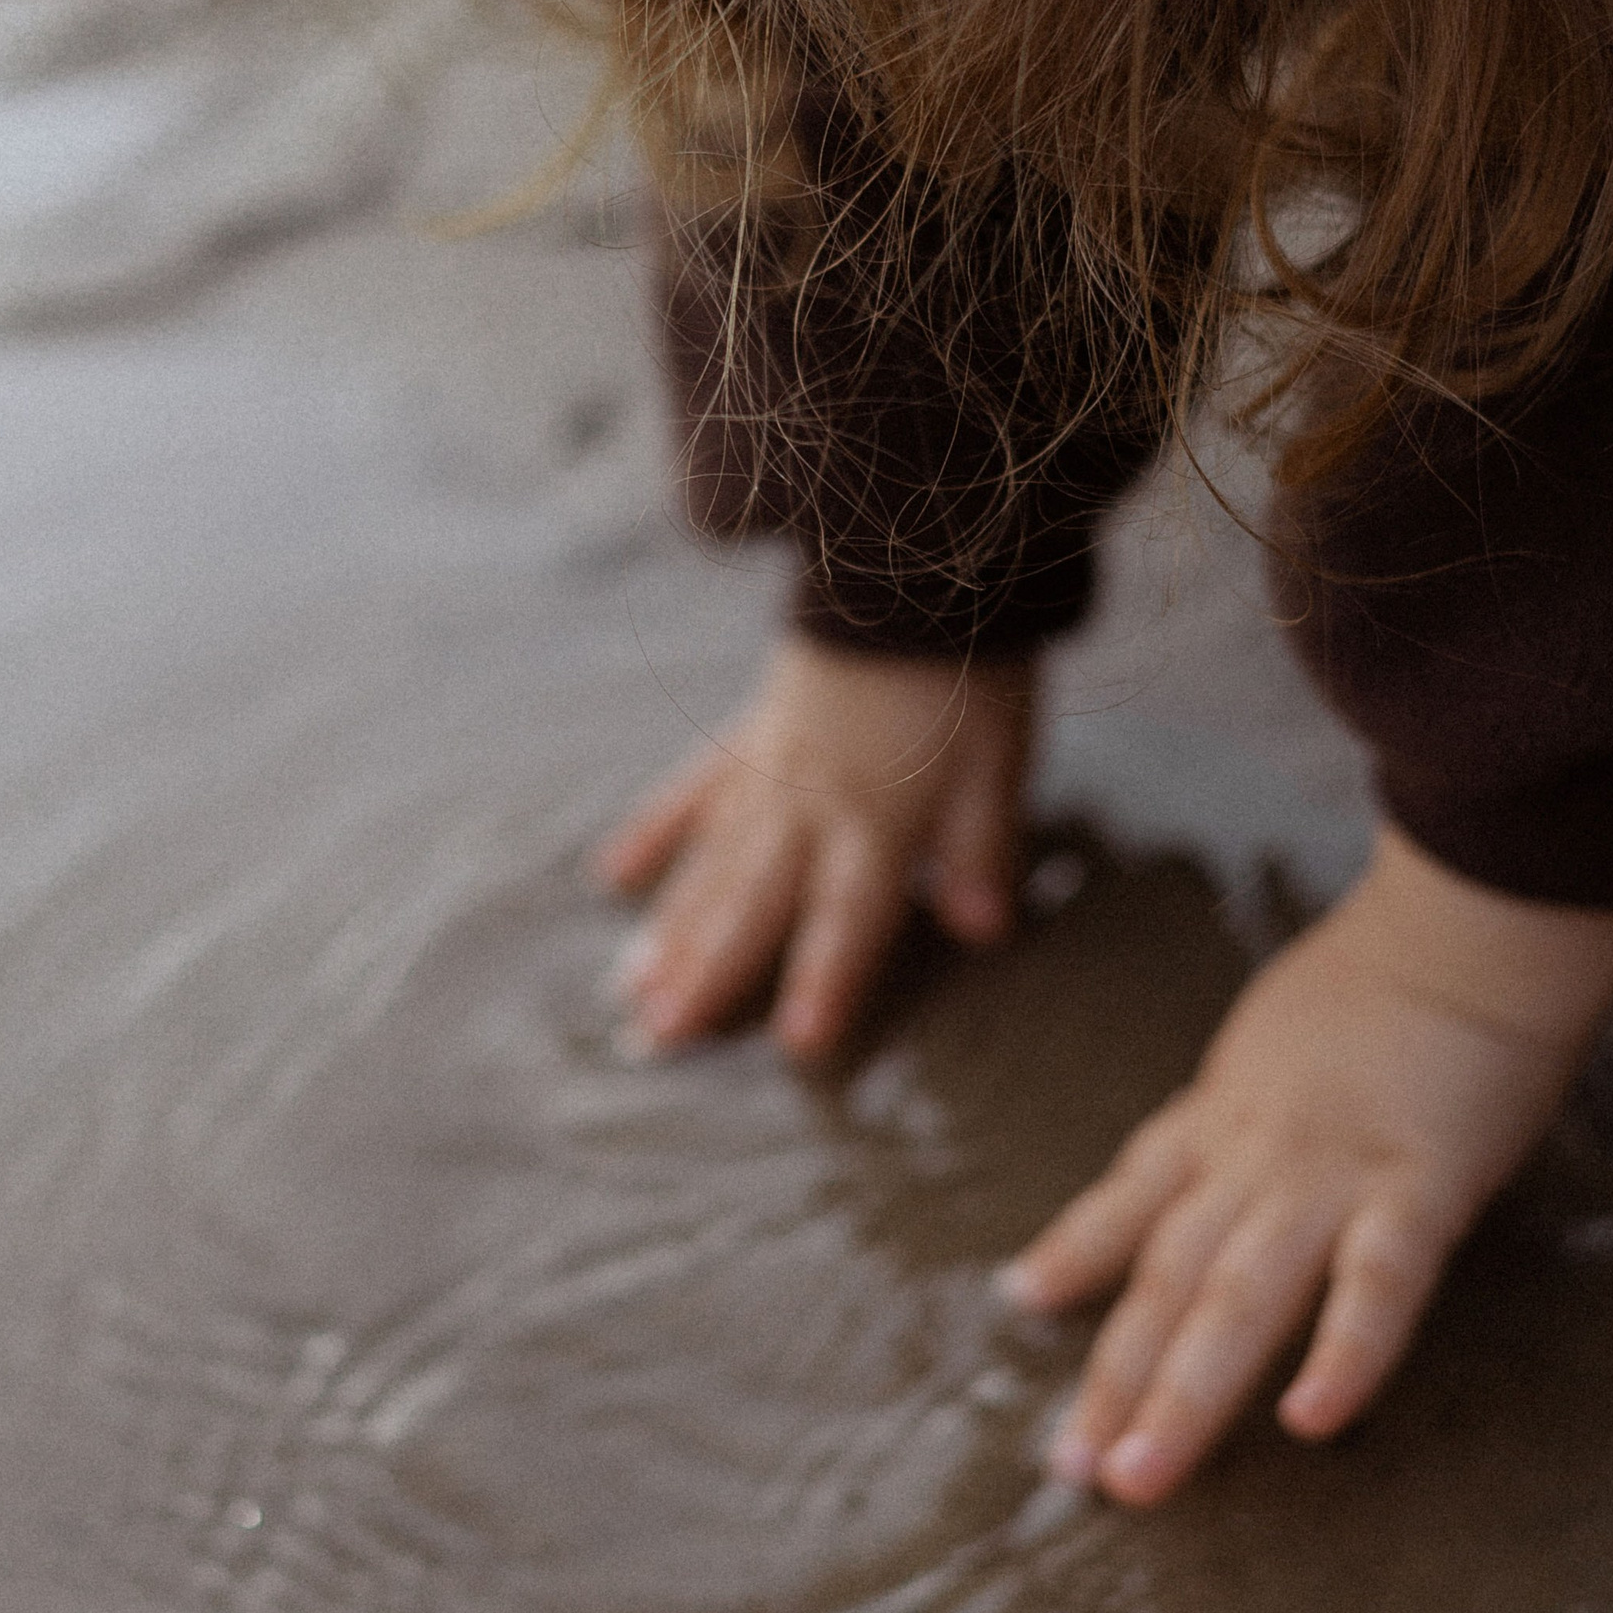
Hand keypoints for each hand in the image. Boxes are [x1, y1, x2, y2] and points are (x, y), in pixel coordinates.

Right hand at [595, 634, 1036, 1059]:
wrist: (912, 569)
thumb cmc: (966, 673)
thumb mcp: (998, 761)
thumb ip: (984, 847)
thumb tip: (984, 931)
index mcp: (878, 816)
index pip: (851, 913)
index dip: (827, 978)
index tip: (797, 1044)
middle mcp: (810, 802)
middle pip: (753, 900)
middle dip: (709, 972)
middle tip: (659, 1037)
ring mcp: (768, 767)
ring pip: (710, 860)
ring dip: (670, 927)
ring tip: (630, 989)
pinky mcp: (749, 733)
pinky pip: (692, 788)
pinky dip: (653, 832)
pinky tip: (614, 876)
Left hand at [1001, 824, 1612, 1502]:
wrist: (1469, 916)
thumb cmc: (1402, 969)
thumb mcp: (1292, 1028)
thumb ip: (1264, 1092)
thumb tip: (1242, 1130)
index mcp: (1229, 1110)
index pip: (1137, 1192)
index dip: (1078, 1250)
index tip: (1023, 1300)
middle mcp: (1255, 1152)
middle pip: (1169, 1276)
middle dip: (1116, 1377)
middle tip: (1070, 1470)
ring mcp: (1330, 1173)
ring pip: (1239, 1297)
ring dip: (1184, 1395)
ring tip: (1138, 1479)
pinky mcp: (1419, 1186)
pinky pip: (1376, 1284)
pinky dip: (1343, 1354)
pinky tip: (1312, 1421)